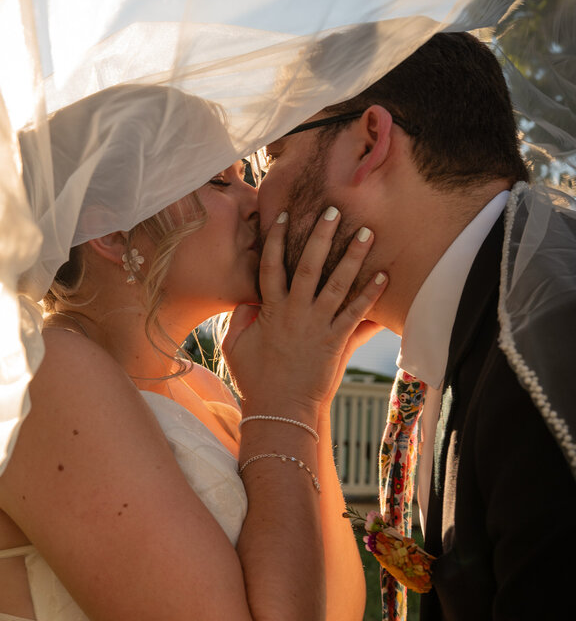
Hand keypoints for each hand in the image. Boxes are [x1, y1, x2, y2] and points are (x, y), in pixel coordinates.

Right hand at [223, 208, 386, 417]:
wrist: (280, 410)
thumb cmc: (255, 380)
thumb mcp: (235, 346)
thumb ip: (239, 318)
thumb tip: (246, 297)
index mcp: (270, 310)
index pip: (271, 265)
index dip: (278, 239)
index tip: (285, 215)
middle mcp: (295, 312)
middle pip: (308, 265)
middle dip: (322, 236)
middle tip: (335, 210)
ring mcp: (317, 325)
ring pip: (337, 283)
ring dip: (353, 257)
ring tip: (367, 233)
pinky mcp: (336, 341)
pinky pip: (356, 313)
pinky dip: (371, 295)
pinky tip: (385, 276)